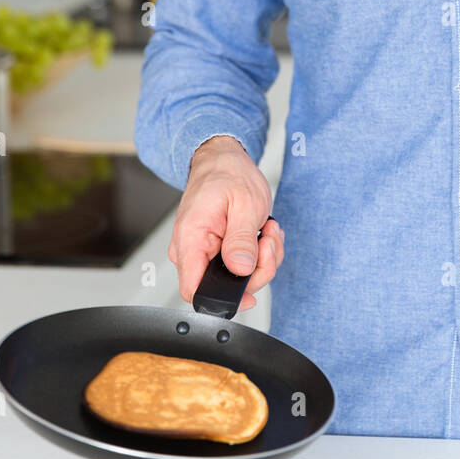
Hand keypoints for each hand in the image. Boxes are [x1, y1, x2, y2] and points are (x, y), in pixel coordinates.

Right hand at [168, 135, 284, 311]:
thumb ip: (241, 241)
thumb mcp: (244, 204)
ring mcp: (205, 252)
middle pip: (224, 287)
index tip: (250, 288)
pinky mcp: (218, 251)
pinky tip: (262, 232)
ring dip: (263, 258)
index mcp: (191, 239)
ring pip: (239, 278)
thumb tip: (241, 270)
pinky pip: (242, 266)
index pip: (194, 291)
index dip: (224, 299)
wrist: (223, 159)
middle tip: (267, 240)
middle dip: (257, 269)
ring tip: (267, 230)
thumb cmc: (228, 174)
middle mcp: (193, 250)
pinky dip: (260, 253)